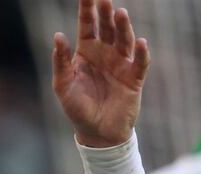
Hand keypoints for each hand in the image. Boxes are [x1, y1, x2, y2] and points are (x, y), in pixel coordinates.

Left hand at [53, 0, 149, 147]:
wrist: (97, 133)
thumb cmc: (78, 109)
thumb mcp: (63, 86)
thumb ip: (60, 62)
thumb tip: (58, 36)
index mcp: (86, 52)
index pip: (87, 24)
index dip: (87, 8)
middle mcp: (105, 53)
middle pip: (107, 27)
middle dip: (106, 12)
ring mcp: (121, 64)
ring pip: (124, 40)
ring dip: (123, 27)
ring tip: (121, 13)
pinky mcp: (134, 79)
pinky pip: (140, 63)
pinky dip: (142, 53)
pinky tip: (141, 43)